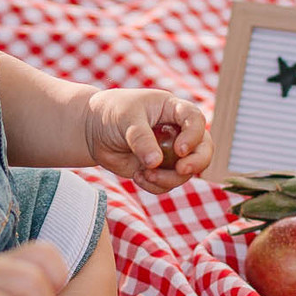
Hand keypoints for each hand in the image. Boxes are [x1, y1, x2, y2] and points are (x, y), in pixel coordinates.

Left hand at [84, 89, 212, 193]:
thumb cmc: (111, 114)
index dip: (194, 136)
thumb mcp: (125, 120)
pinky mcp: (159, 170)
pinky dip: (155, 186)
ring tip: (143, 174)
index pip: (195, 119)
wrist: (92, 131)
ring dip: (169, 178)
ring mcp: (170, 153)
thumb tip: (156, 163)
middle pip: (203, 148)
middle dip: (196, 162)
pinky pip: (168, 184)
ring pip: (186, 171)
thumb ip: (141, 140)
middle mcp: (177, 131)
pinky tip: (137, 176)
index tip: (180, 150)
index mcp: (173, 109)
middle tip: (181, 170)